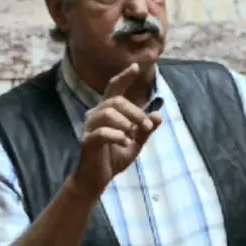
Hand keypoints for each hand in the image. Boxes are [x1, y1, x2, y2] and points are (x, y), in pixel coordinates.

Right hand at [72, 63, 162, 198]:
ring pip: (107, 114)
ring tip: (132, 136)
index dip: (125, 76)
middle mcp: (96, 115)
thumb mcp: (135, 144)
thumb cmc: (113, 158)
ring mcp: (89, 128)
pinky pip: (101, 132)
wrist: (97, 179)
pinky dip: (116, 136)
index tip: (136, 66)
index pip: (114, 88)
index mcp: (108, 112)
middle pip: (116, 101)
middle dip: (135, 112)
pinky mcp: (86, 142)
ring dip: (126, 123)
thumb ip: (146, 130)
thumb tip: (159, 116)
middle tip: (146, 127)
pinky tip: (124, 142)